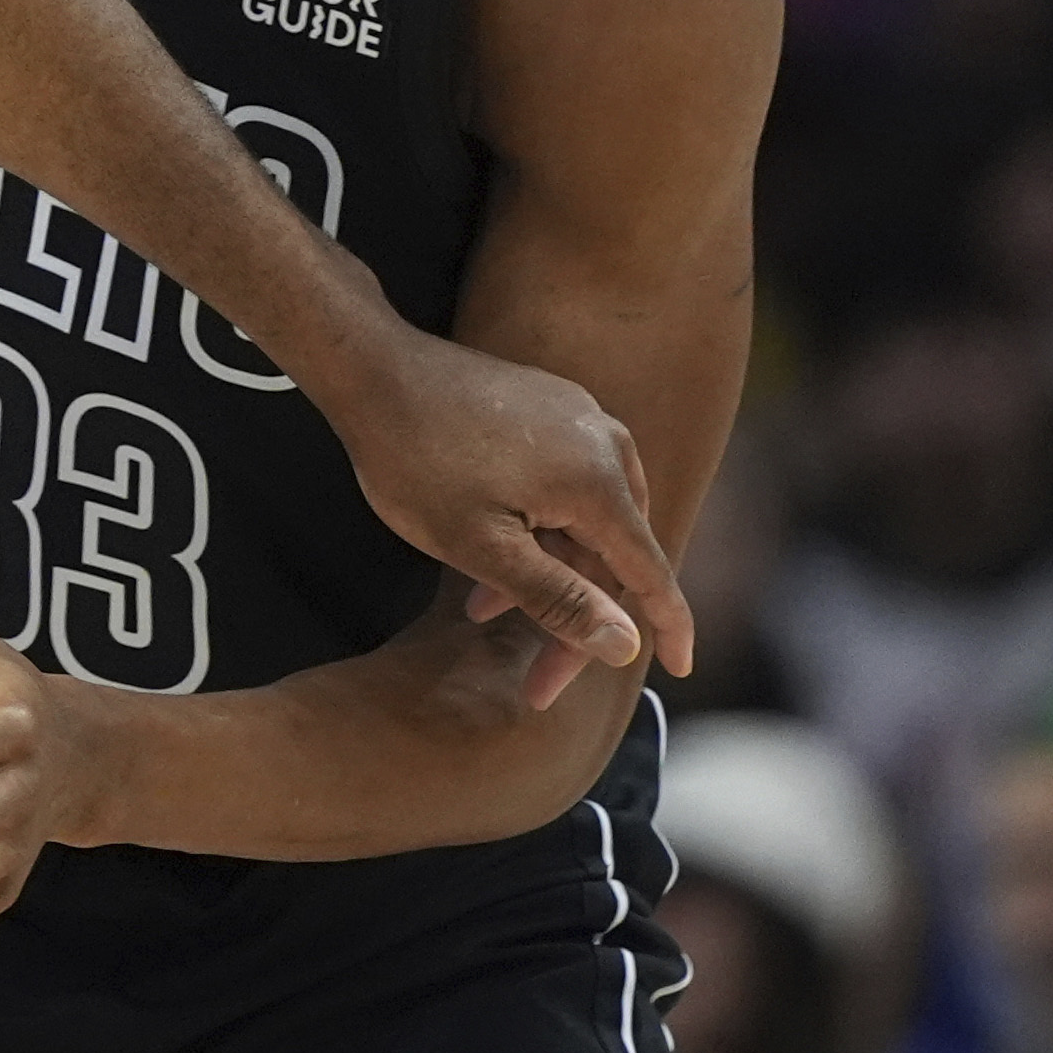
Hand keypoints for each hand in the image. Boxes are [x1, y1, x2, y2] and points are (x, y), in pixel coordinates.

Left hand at [340, 326, 690, 703]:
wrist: (371, 369)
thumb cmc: (417, 461)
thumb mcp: (482, 548)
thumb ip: (559, 599)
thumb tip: (627, 647)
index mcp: (598, 480)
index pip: (651, 571)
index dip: (668, 626)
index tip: (681, 668)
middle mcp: (604, 443)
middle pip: (609, 552)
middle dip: (574, 618)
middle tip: (535, 682)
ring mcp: (576, 419)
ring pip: (579, 521)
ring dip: (544, 575)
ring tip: (481, 613)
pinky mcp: (548, 408)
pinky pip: (559, 485)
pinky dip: (531, 531)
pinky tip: (484, 562)